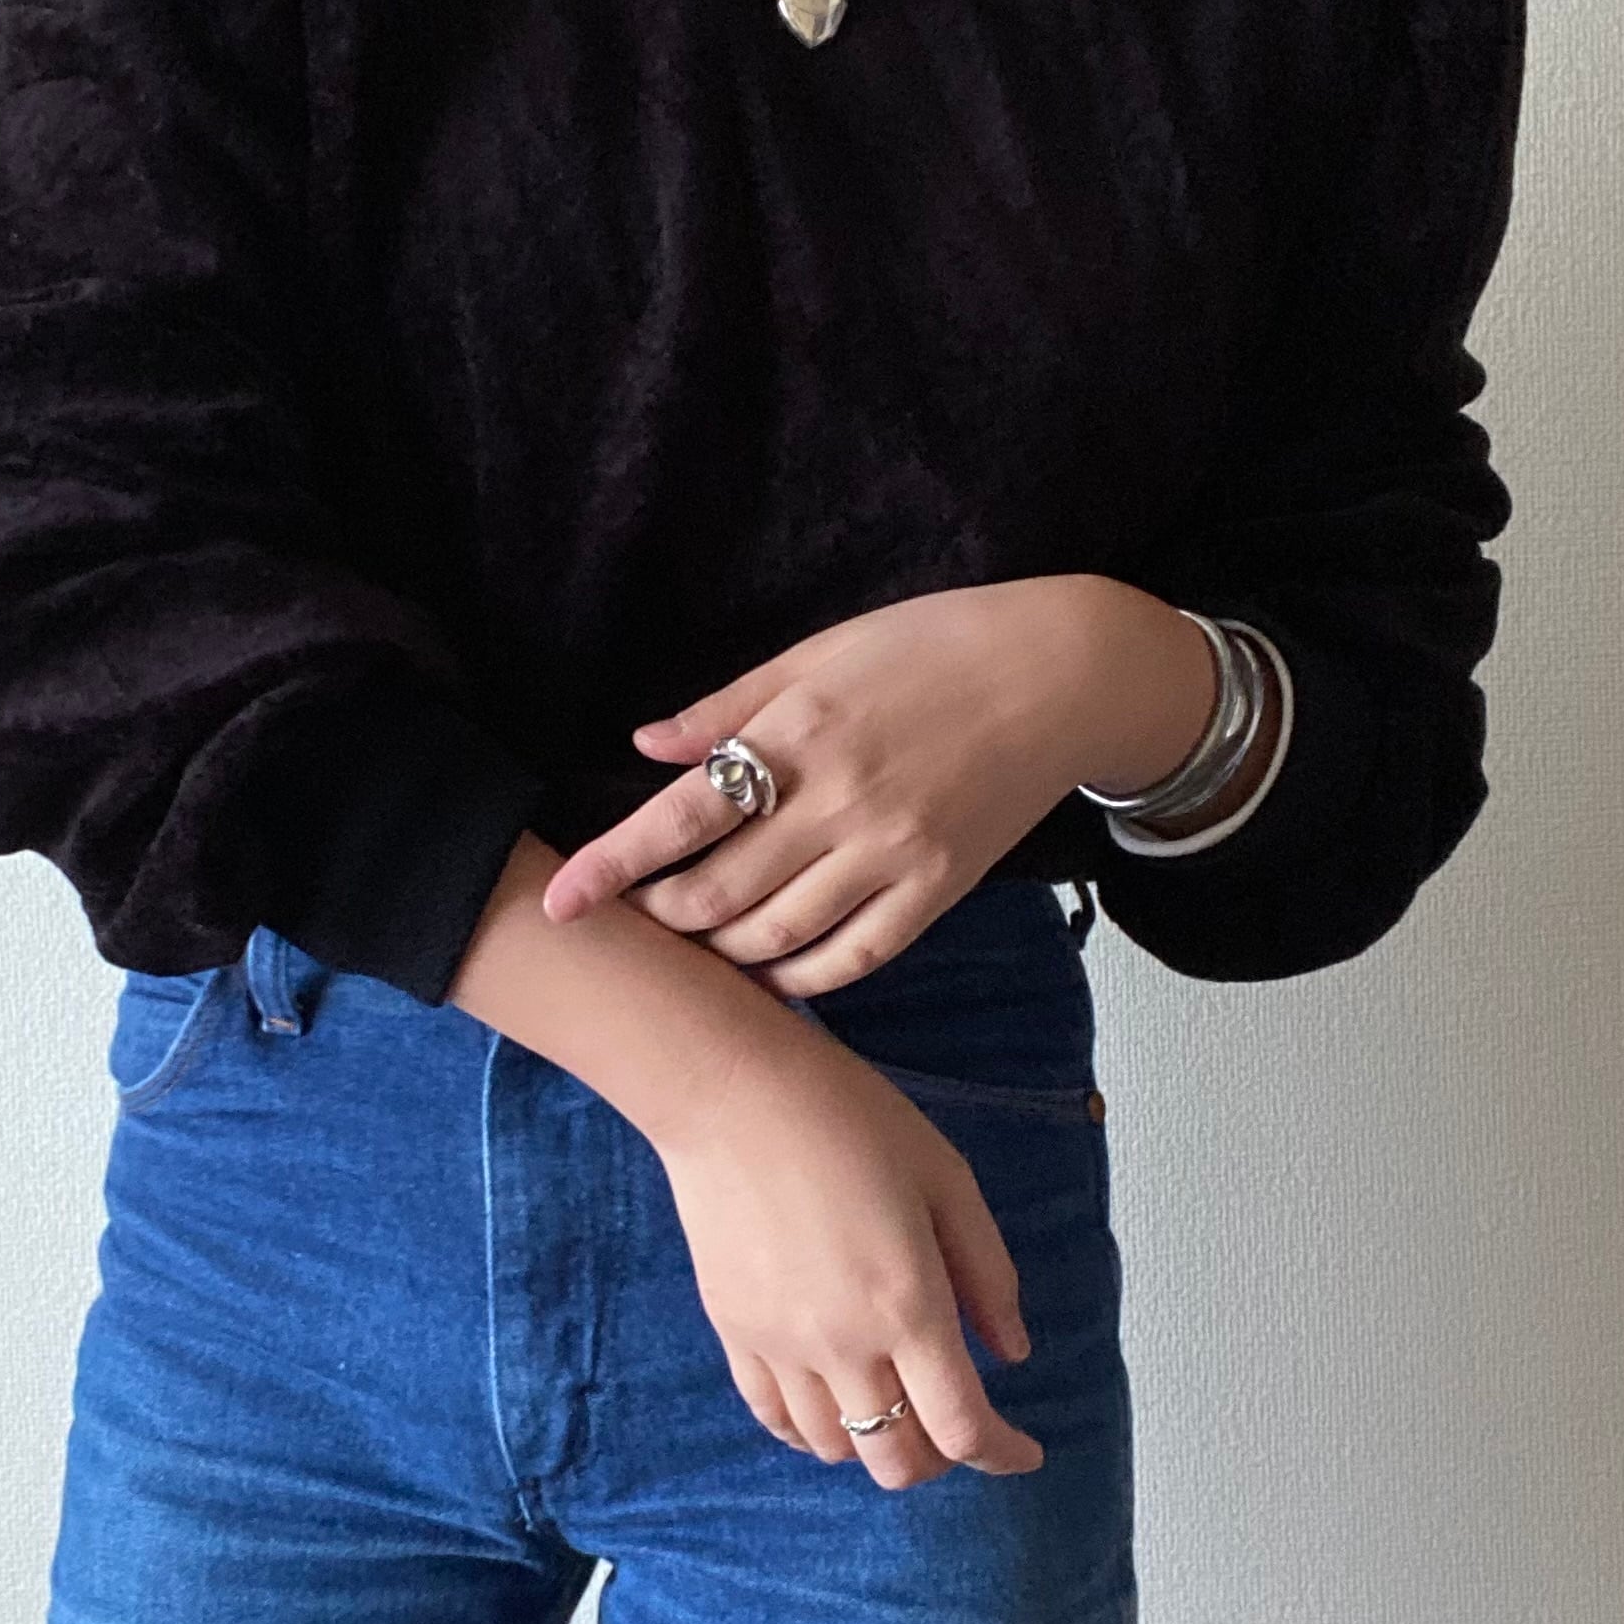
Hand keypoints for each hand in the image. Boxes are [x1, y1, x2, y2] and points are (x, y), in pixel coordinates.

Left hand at [538, 574, 1219, 995]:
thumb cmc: (935, 646)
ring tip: (694, 942)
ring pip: (775, 937)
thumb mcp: (823, 651)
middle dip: (660, 915)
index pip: (681, 815)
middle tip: (632, 917)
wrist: (1064, 675)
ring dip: (719, 951)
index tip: (559, 901)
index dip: (611, 864)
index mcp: (802, 731)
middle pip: (717, 892)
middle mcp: (842, 802)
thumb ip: (729, 707)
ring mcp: (893, 854)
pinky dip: (796, 977)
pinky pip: (851, 959)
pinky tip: (769, 969)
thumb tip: (643, 745)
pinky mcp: (938, 891)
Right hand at [650, 1021, 1044, 1489]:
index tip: (1025, 1452)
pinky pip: (773, 1418)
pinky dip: (811, 1432)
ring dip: (877, 1445)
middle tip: (958, 1425)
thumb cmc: (848, 1119)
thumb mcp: (947, 1181)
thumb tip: (1013, 1351)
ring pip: (834, 1449)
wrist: (732, 1092)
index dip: (1003, 1455)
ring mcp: (781, 1345)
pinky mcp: (735, 1331)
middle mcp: (843, 1343)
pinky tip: (832, 1406)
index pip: (963, 1428)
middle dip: (940, 1459)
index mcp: (909, 1305)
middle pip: (897, 1460)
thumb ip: (987, 1275)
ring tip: (896, 1405)